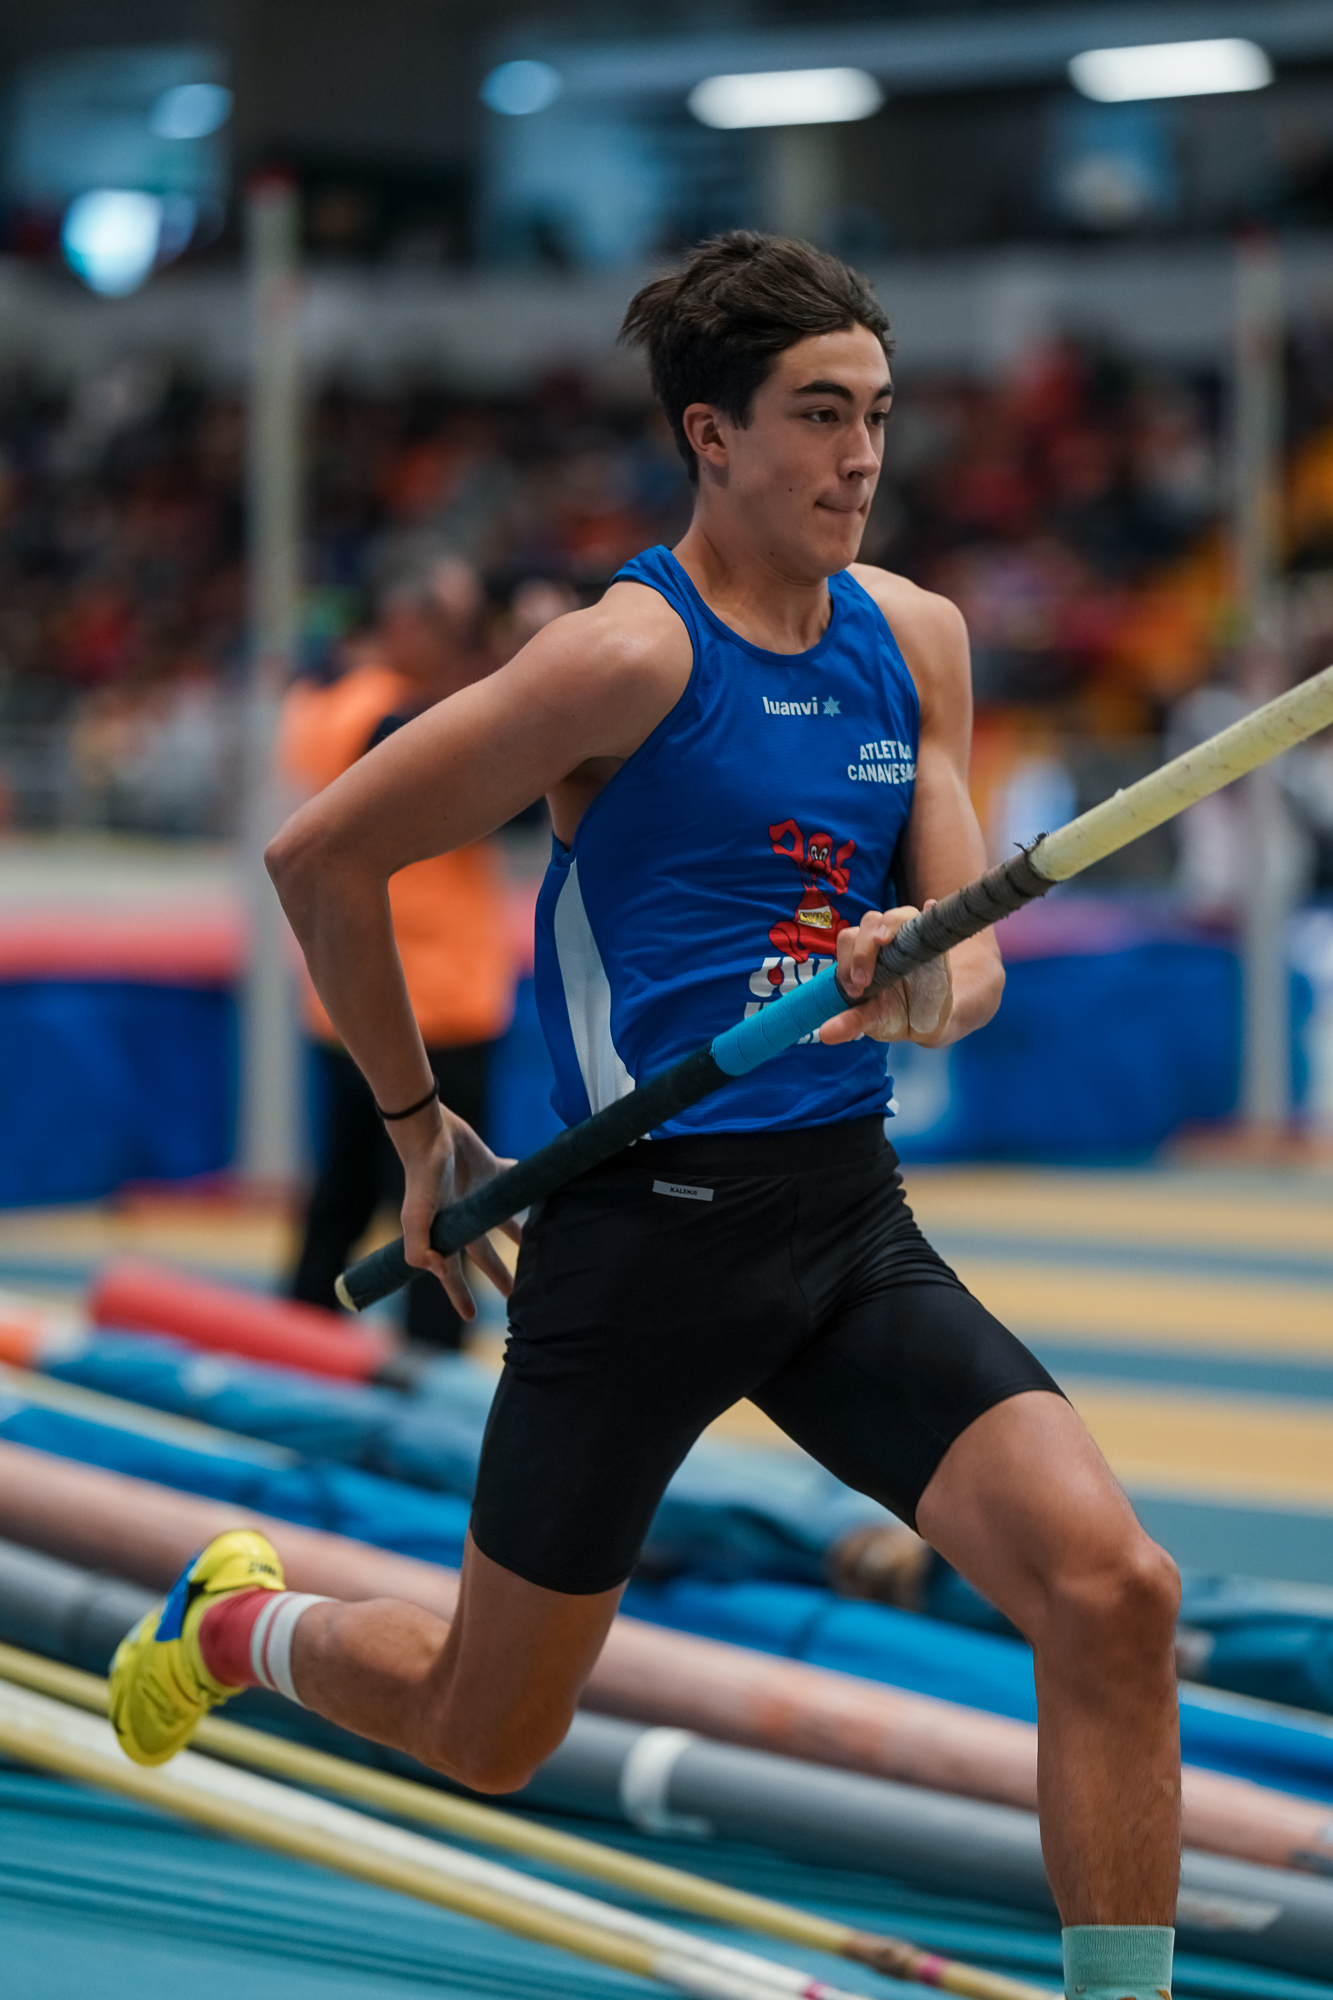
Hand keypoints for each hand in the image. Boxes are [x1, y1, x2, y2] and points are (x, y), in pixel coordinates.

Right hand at [393, 1103, 520, 1319]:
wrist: (430, 1132)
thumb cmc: (423, 1175)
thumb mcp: (416, 1214)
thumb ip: (419, 1245)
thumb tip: (436, 1271)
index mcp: (446, 1232)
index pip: (453, 1272)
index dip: (459, 1294)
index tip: (470, 1316)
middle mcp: (463, 1217)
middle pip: (483, 1253)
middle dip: (498, 1273)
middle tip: (515, 1294)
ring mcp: (478, 1195)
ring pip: (502, 1221)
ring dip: (516, 1234)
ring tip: (534, 1246)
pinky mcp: (491, 1170)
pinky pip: (514, 1182)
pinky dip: (527, 1188)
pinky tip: (543, 1191)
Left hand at [820, 904, 952, 1047]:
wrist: (932, 1020)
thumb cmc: (896, 1014)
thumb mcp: (875, 1021)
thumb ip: (851, 1023)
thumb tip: (824, 1035)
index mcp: (864, 953)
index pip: (849, 940)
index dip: (847, 960)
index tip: (854, 989)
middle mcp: (885, 938)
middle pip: (868, 922)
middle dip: (863, 949)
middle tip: (864, 981)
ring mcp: (912, 935)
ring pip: (896, 915)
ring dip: (888, 925)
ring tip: (883, 941)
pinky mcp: (936, 940)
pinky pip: (933, 916)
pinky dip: (930, 910)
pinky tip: (929, 905)